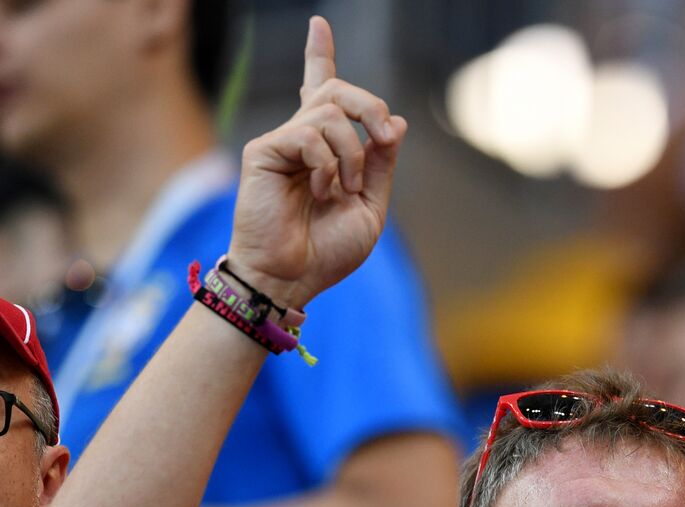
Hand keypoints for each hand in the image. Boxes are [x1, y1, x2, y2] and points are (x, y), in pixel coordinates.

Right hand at [225, 16, 406, 310]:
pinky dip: (328, 165)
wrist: (293, 278)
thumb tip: (395, 123)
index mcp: (326, 150)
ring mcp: (281, 142)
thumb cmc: (327, 250)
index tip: (318, 24)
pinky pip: (310, 135)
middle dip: (372, 106)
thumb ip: (382, 165)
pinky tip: (321, 192)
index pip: (322, 92)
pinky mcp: (264, 151)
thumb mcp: (370, 207)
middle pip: (338, 91)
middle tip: (384, 136)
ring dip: (354, 152)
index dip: (320, 56)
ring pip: (330, 112)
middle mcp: (301, 138)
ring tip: (343, 189)